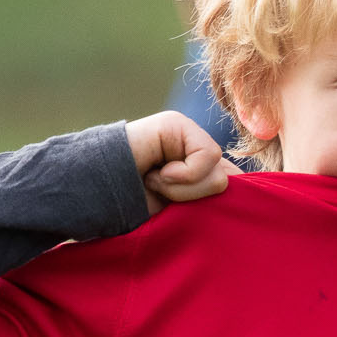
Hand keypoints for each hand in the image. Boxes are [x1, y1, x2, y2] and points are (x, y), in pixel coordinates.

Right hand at [124, 111, 238, 213]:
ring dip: (182, 189)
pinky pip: (206, 156)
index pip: (230, 181)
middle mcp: (193, 150)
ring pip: (217, 172)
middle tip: (161, 195)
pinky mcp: (176, 124)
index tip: (192, 212)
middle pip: (227, 181)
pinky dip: (182, 175)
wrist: (96, 197)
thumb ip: (208, 194)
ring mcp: (185, 134)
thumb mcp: (177, 210)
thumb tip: (241, 182)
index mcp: (195, 170)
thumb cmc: (133, 208)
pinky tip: (156, 173)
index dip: (217, 200)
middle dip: (193, 198)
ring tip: (154, 183)